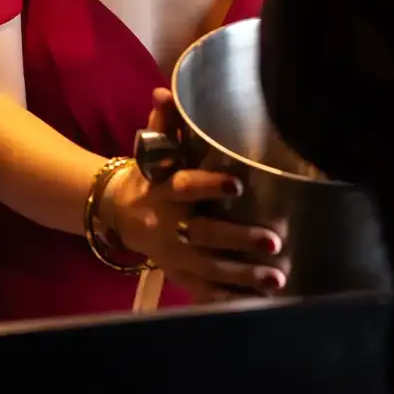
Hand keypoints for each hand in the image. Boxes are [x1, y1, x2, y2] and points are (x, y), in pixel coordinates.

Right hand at [105, 97, 287, 302]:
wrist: (117, 212)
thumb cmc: (148, 176)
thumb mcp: (151, 151)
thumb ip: (163, 123)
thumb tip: (164, 91)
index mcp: (163, 190)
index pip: (186, 186)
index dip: (210, 185)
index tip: (239, 183)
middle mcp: (167, 225)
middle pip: (203, 234)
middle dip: (238, 239)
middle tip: (274, 241)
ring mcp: (172, 255)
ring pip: (208, 268)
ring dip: (243, 275)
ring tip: (277, 279)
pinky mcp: (176, 274)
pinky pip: (202, 291)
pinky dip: (227, 299)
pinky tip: (257, 303)